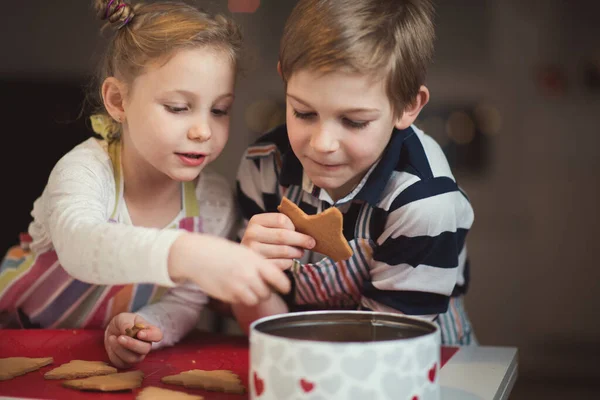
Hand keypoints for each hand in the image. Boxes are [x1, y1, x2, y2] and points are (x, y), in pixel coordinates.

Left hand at [104, 313, 161, 368]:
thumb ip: (126, 322)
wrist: (113, 331)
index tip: (139, 333)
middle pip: (145, 349)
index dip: (150, 336)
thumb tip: (128, 329)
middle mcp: (146, 345)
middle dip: (132, 344)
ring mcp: (137, 356)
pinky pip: (121, 362)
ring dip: (120, 349)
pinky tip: (111, 344)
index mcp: (150, 332)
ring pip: (132, 358)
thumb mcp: (124, 317)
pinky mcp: (126, 363)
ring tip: (112, 338)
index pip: (158, 335)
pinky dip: (113, 353)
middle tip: (120, 338)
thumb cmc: (123, 322)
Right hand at [168, 233, 291, 306]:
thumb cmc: (221, 251)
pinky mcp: (228, 296)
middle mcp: (248, 275)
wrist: (197, 256)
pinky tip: (235, 288)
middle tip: (262, 286)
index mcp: (255, 261)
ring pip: (256, 300)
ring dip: (255, 296)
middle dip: (266, 291)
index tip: (286, 288)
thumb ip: (259, 264)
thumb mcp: (245, 252)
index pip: (278, 278)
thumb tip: (275, 275)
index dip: (285, 285)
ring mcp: (237, 287)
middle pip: (267, 293)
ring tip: (248, 288)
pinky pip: (242, 302)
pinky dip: (242, 298)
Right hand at [242, 213, 314, 268]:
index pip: (281, 219)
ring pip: (284, 250)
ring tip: (299, 252)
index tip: (299, 230)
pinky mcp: (259, 266)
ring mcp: (254, 251)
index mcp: (256, 221)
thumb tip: (309, 229)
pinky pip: (282, 263)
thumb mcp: (268, 228)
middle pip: (284, 235)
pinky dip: (289, 262)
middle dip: (301, 240)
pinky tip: (288, 260)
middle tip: (311, 243)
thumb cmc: (263, 242)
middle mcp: (252, 234)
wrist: (246, 261)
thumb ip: (283, 226)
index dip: (294, 226)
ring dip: (297, 252)